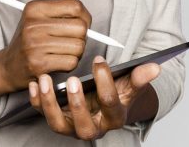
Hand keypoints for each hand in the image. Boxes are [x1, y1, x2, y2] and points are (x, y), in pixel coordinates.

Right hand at [0, 0, 91, 91]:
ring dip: (76, 52)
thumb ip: (61, 9)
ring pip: (79, 46)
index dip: (84, 16)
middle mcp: (33, 24)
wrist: (7, 66)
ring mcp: (35, 44)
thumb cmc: (28, 41)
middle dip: (82, 36)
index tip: (81, 23)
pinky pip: (72, 62)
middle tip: (72, 41)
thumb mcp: (38, 17)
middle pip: (80, 27)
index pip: (75, 6)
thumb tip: (86, 15)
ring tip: (63, 52)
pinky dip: (70, 64)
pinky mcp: (39, 64)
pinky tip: (59, 62)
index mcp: (35, 8)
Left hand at [28, 55, 160, 140]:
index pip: (110, 104)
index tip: (99, 60)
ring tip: (44, 80)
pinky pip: (42, 114)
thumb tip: (155, 67)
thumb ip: (138, 77)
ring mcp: (72, 127)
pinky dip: (35, 101)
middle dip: (77, 104)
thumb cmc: (115, 94)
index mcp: (113, 118)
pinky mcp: (56, 119)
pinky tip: (33, 83)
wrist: (100, 105)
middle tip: (73, 80)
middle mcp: (92, 128)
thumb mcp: (128, 86)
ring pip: (57, 125)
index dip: (105, 82)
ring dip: (49, 104)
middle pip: (84, 126)